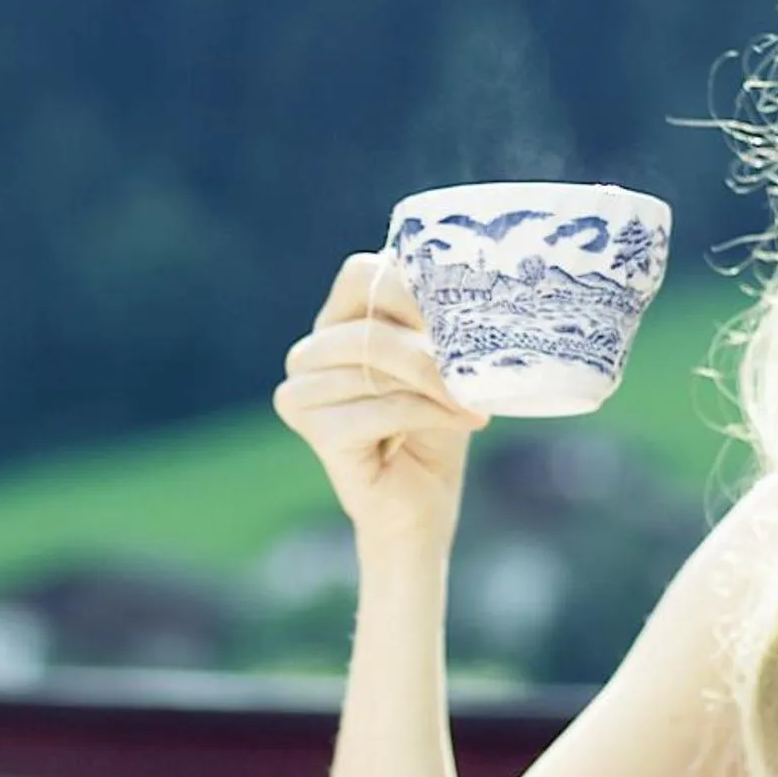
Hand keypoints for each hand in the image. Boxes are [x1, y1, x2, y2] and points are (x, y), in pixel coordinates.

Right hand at [275, 253, 488, 546]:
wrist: (424, 502)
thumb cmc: (435, 426)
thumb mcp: (441, 362)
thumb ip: (433, 323)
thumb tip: (457, 287)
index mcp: (337, 322)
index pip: (360, 274)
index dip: (409, 289)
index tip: (458, 316)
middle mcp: (309, 352)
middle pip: (368, 328)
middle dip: (428, 353)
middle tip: (476, 374)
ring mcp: (301, 391)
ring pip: (372, 368)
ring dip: (435, 386)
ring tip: (474, 402)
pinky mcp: (312, 429)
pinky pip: (377, 409)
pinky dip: (428, 414)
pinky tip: (464, 421)